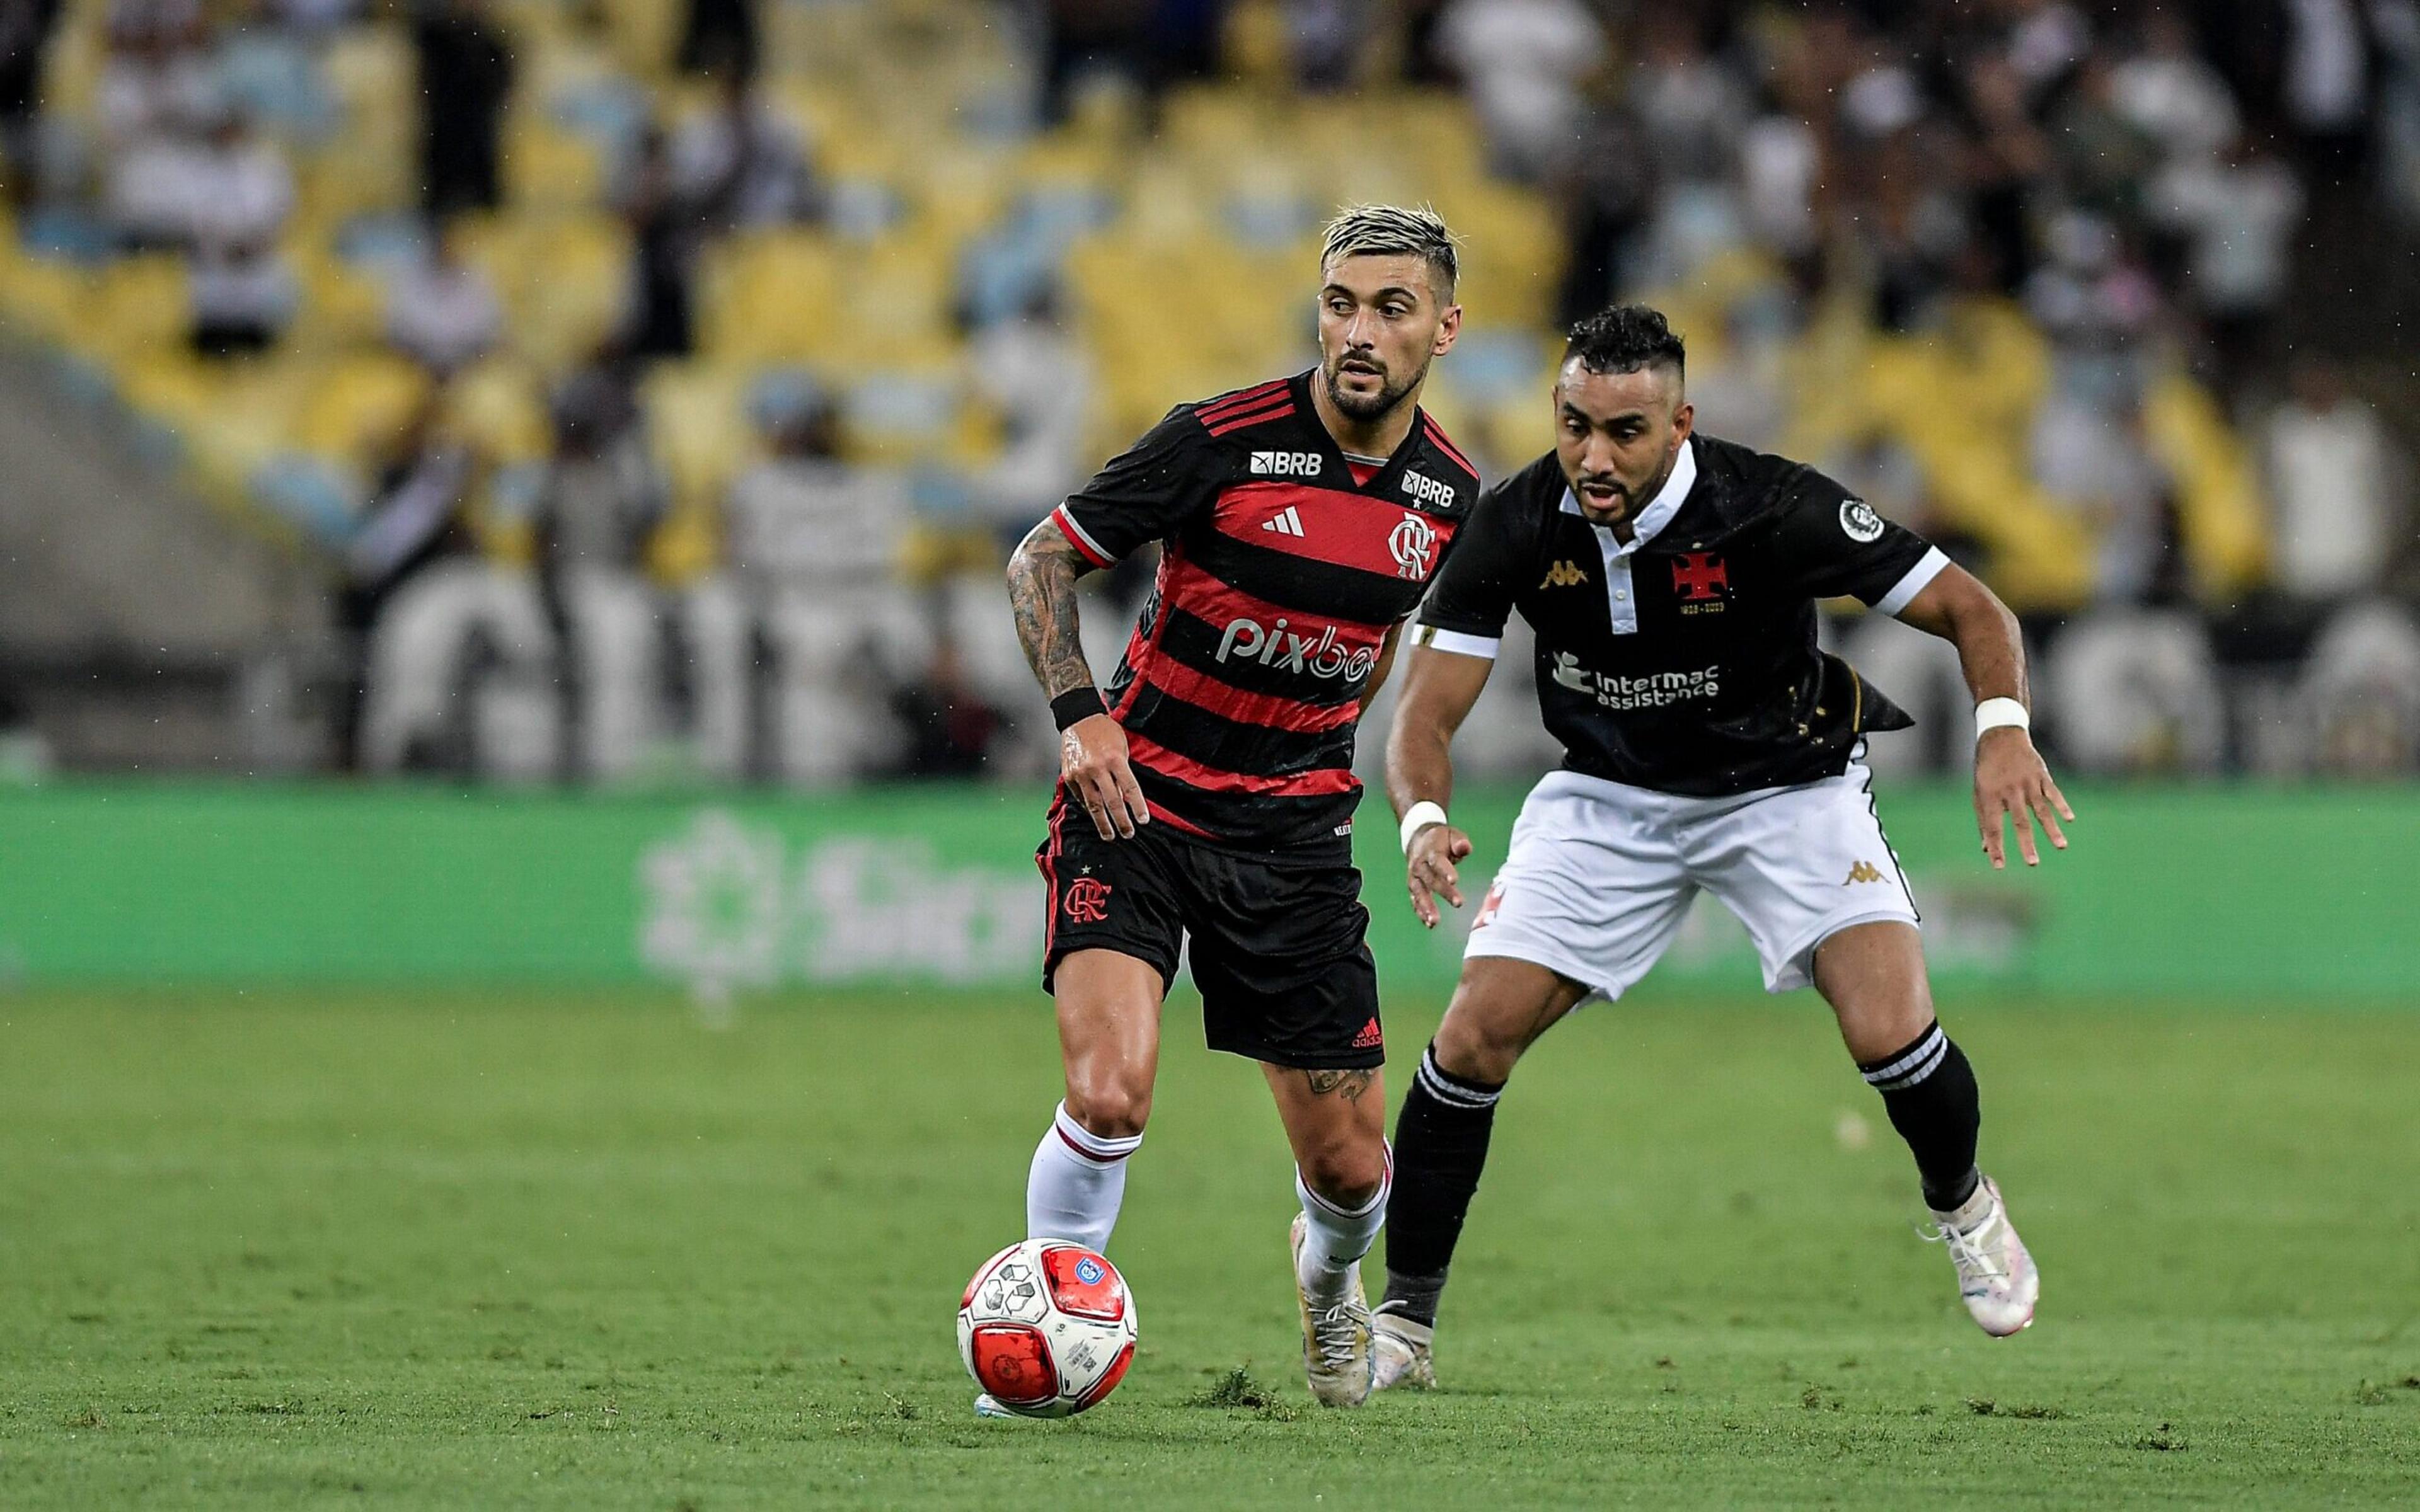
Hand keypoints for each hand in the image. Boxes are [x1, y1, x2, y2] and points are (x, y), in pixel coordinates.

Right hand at [1061, 713, 1150, 839]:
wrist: (1078, 719)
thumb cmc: (1106, 732)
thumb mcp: (1121, 747)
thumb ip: (1123, 772)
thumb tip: (1125, 799)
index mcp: (1114, 759)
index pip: (1130, 789)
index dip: (1137, 807)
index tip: (1143, 821)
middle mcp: (1097, 768)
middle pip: (1112, 802)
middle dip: (1121, 821)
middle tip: (1128, 834)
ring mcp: (1081, 773)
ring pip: (1093, 805)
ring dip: (1103, 823)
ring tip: (1110, 836)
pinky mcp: (1069, 776)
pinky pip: (1081, 797)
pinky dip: (1089, 808)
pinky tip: (1096, 817)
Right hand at [1405, 822, 1471, 927]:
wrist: (1418, 840)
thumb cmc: (1441, 839)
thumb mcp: (1452, 834)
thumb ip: (1460, 842)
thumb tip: (1465, 848)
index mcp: (1430, 851)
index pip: (1437, 861)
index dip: (1445, 870)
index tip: (1455, 880)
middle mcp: (1419, 865)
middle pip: (1430, 879)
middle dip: (1444, 892)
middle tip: (1459, 903)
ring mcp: (1414, 877)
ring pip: (1419, 893)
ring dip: (1426, 907)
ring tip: (1435, 921)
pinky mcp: (1413, 887)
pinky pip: (1415, 900)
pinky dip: (1421, 912)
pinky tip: (1429, 924)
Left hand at [1974, 726, 2071, 868]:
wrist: (2001, 738)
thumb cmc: (1987, 771)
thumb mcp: (1979, 792)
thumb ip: (1984, 820)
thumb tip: (1986, 849)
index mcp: (1989, 796)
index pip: (1992, 827)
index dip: (1996, 846)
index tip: (1999, 866)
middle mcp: (2009, 790)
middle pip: (2020, 821)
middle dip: (2026, 843)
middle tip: (2033, 863)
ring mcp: (2027, 782)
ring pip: (2041, 809)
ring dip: (2051, 829)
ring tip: (2061, 847)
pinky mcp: (2041, 775)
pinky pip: (2053, 792)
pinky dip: (2062, 805)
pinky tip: (2069, 819)